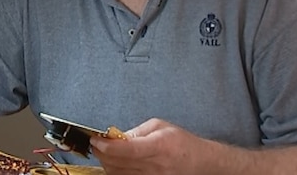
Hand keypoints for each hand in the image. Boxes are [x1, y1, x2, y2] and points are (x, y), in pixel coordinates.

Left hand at [89, 118, 211, 174]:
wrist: (200, 163)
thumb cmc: (182, 143)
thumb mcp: (160, 126)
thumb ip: (137, 131)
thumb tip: (115, 136)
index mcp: (159, 146)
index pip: (127, 149)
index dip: (107, 145)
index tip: (96, 139)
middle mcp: (156, 166)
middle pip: (119, 163)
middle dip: (102, 153)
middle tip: (96, 143)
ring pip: (119, 174)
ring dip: (107, 163)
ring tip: (105, 152)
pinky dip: (116, 172)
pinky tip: (115, 163)